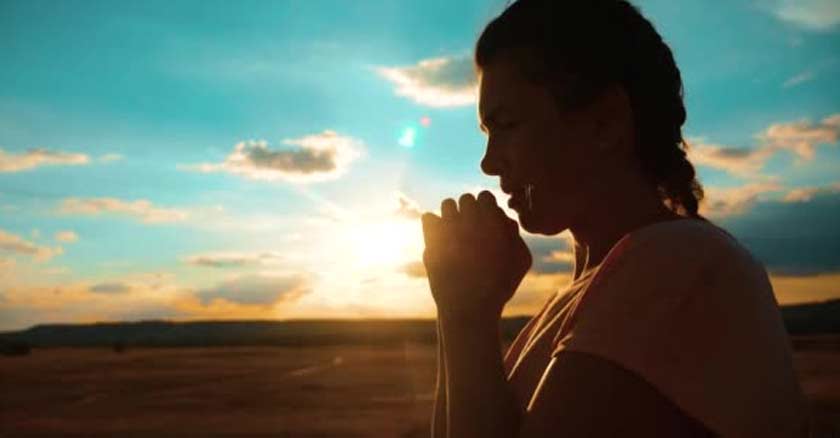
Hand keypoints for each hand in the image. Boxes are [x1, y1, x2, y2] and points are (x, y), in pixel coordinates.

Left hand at [421, 191, 531, 320]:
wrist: (469, 306)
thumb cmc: (499, 285)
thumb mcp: (521, 260)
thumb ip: (515, 233)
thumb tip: (502, 217)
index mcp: (492, 220)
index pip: (485, 196)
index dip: (486, 208)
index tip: (486, 221)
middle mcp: (469, 219)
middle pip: (466, 198)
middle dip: (469, 210)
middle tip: (471, 228)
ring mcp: (448, 228)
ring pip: (447, 204)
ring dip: (451, 214)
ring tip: (455, 231)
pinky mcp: (430, 239)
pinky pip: (427, 217)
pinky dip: (433, 224)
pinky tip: (440, 238)